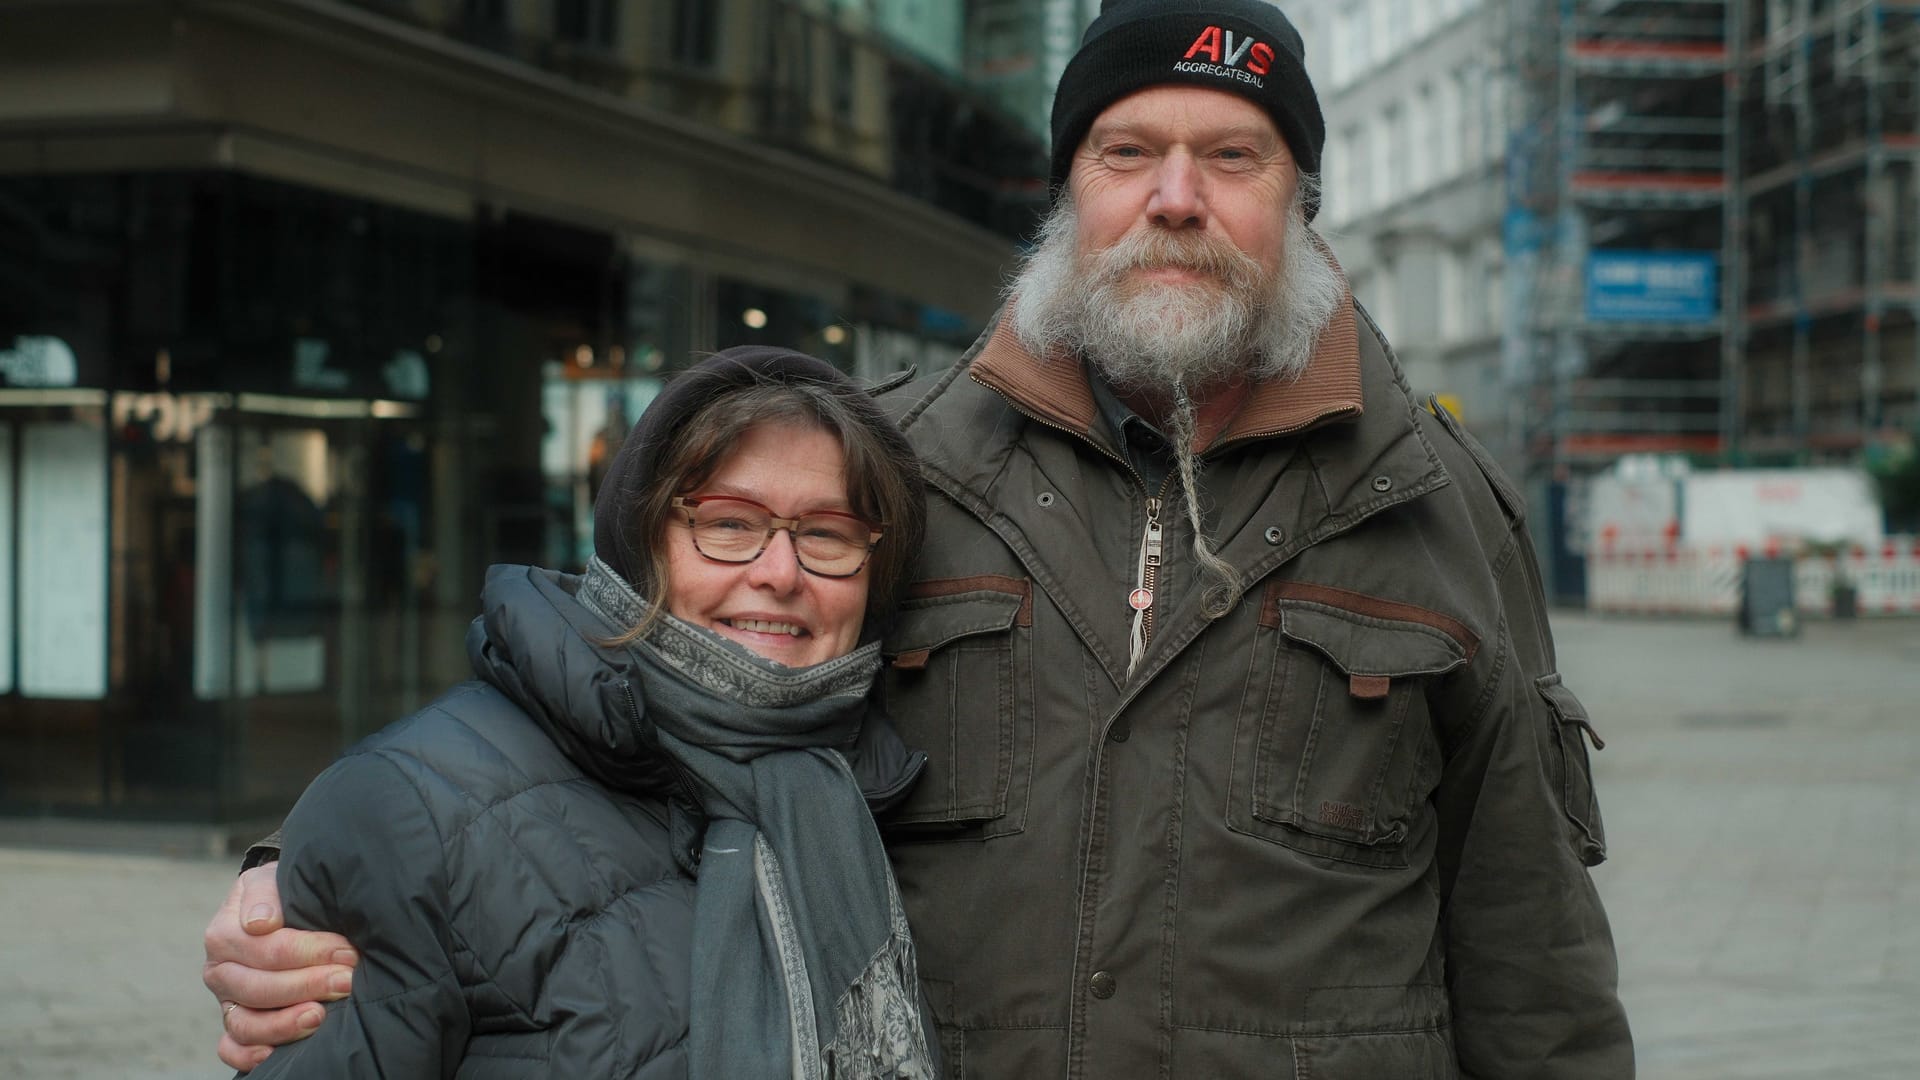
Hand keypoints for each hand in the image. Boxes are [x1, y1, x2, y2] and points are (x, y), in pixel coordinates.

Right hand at [202, 864, 358, 1071]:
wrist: (285, 906)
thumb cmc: (284, 893)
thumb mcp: (274, 879)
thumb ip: (266, 894)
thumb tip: (261, 922)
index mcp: (225, 932)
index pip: (265, 948)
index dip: (308, 952)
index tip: (347, 953)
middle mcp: (221, 969)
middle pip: (257, 988)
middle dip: (306, 985)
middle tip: (346, 981)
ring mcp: (228, 1000)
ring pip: (244, 1024)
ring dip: (283, 1024)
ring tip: (320, 1016)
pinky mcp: (236, 1023)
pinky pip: (231, 1048)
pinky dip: (248, 1055)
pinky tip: (275, 1053)